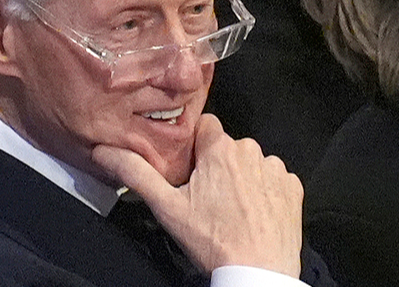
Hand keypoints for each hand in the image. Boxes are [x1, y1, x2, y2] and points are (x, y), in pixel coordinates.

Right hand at [93, 114, 302, 277]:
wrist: (257, 271)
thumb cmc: (214, 242)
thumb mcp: (167, 208)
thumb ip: (136, 174)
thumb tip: (105, 152)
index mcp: (220, 149)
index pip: (204, 126)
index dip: (194, 146)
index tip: (190, 167)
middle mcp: (251, 151)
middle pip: (227, 147)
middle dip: (217, 166)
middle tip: (207, 198)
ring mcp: (275, 168)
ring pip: (251, 163)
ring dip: (242, 179)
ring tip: (232, 210)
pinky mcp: (292, 186)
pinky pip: (274, 179)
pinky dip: (265, 192)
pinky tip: (254, 214)